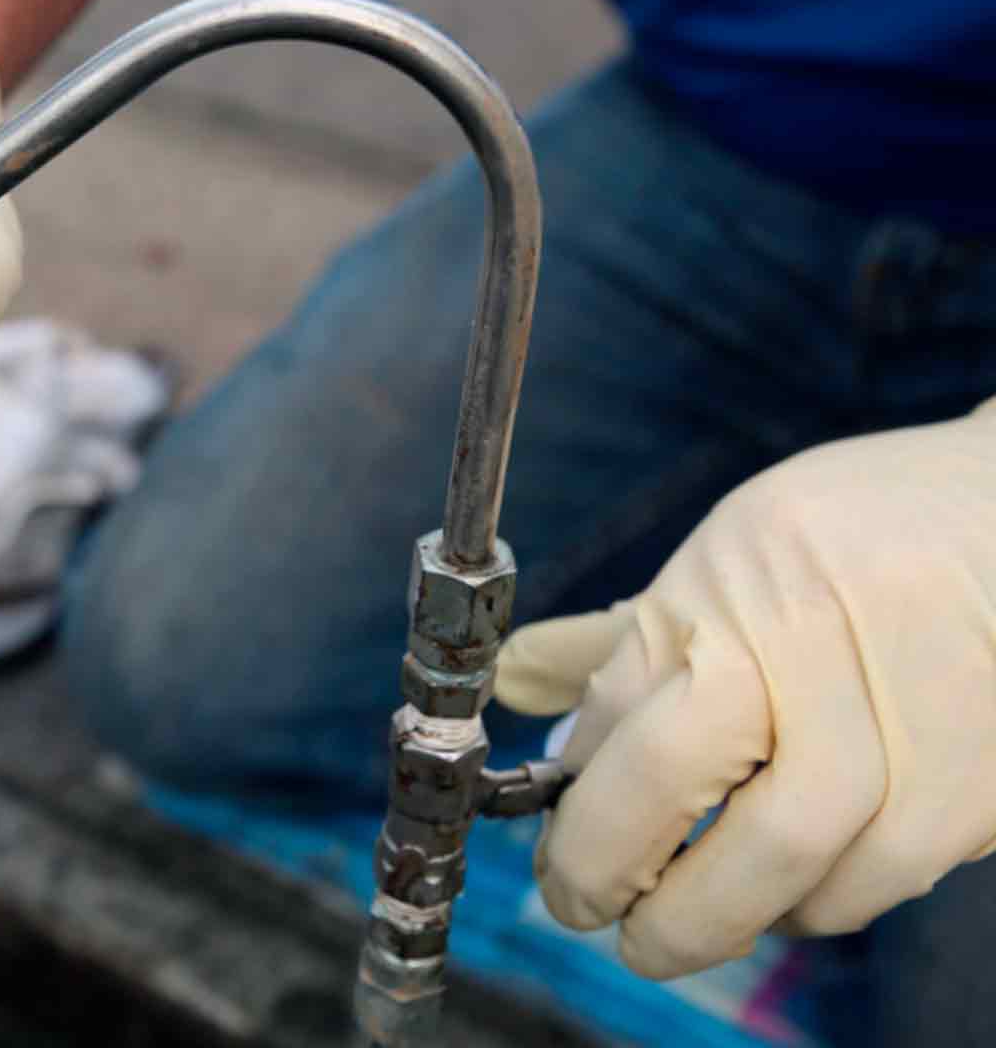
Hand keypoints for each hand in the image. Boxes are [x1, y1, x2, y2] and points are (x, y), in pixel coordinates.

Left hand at [494, 400, 995, 978]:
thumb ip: (624, 640)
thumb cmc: (850, 534)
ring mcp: (924, 720)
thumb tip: (511, 681)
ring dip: (742, 914)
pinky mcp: (987, 777)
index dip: (585, 833)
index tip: (561, 873)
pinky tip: (790, 883)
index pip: (637, 743)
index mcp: (740, 599)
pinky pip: (890, 877)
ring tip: (699, 908)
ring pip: (818, 874)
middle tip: (613, 926)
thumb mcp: (721, 556)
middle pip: (740, 826)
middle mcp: (828, 657)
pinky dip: (826, 899)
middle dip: (661, 906)